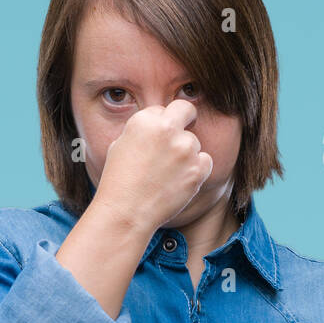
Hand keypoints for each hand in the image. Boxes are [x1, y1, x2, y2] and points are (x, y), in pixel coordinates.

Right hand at [92, 99, 213, 232]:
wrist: (125, 213)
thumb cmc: (118, 182)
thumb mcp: (119, 146)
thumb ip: (142, 131)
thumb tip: (157, 125)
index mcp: (143, 120)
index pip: (161, 109)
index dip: (159, 123)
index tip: (156, 138)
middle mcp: (166, 129)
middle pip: (186, 110)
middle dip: (185, 117)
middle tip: (179, 134)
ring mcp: (185, 148)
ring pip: (194, 141)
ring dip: (185, 153)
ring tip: (165, 174)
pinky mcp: (198, 168)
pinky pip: (205, 161)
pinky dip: (196, 170)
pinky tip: (178, 181)